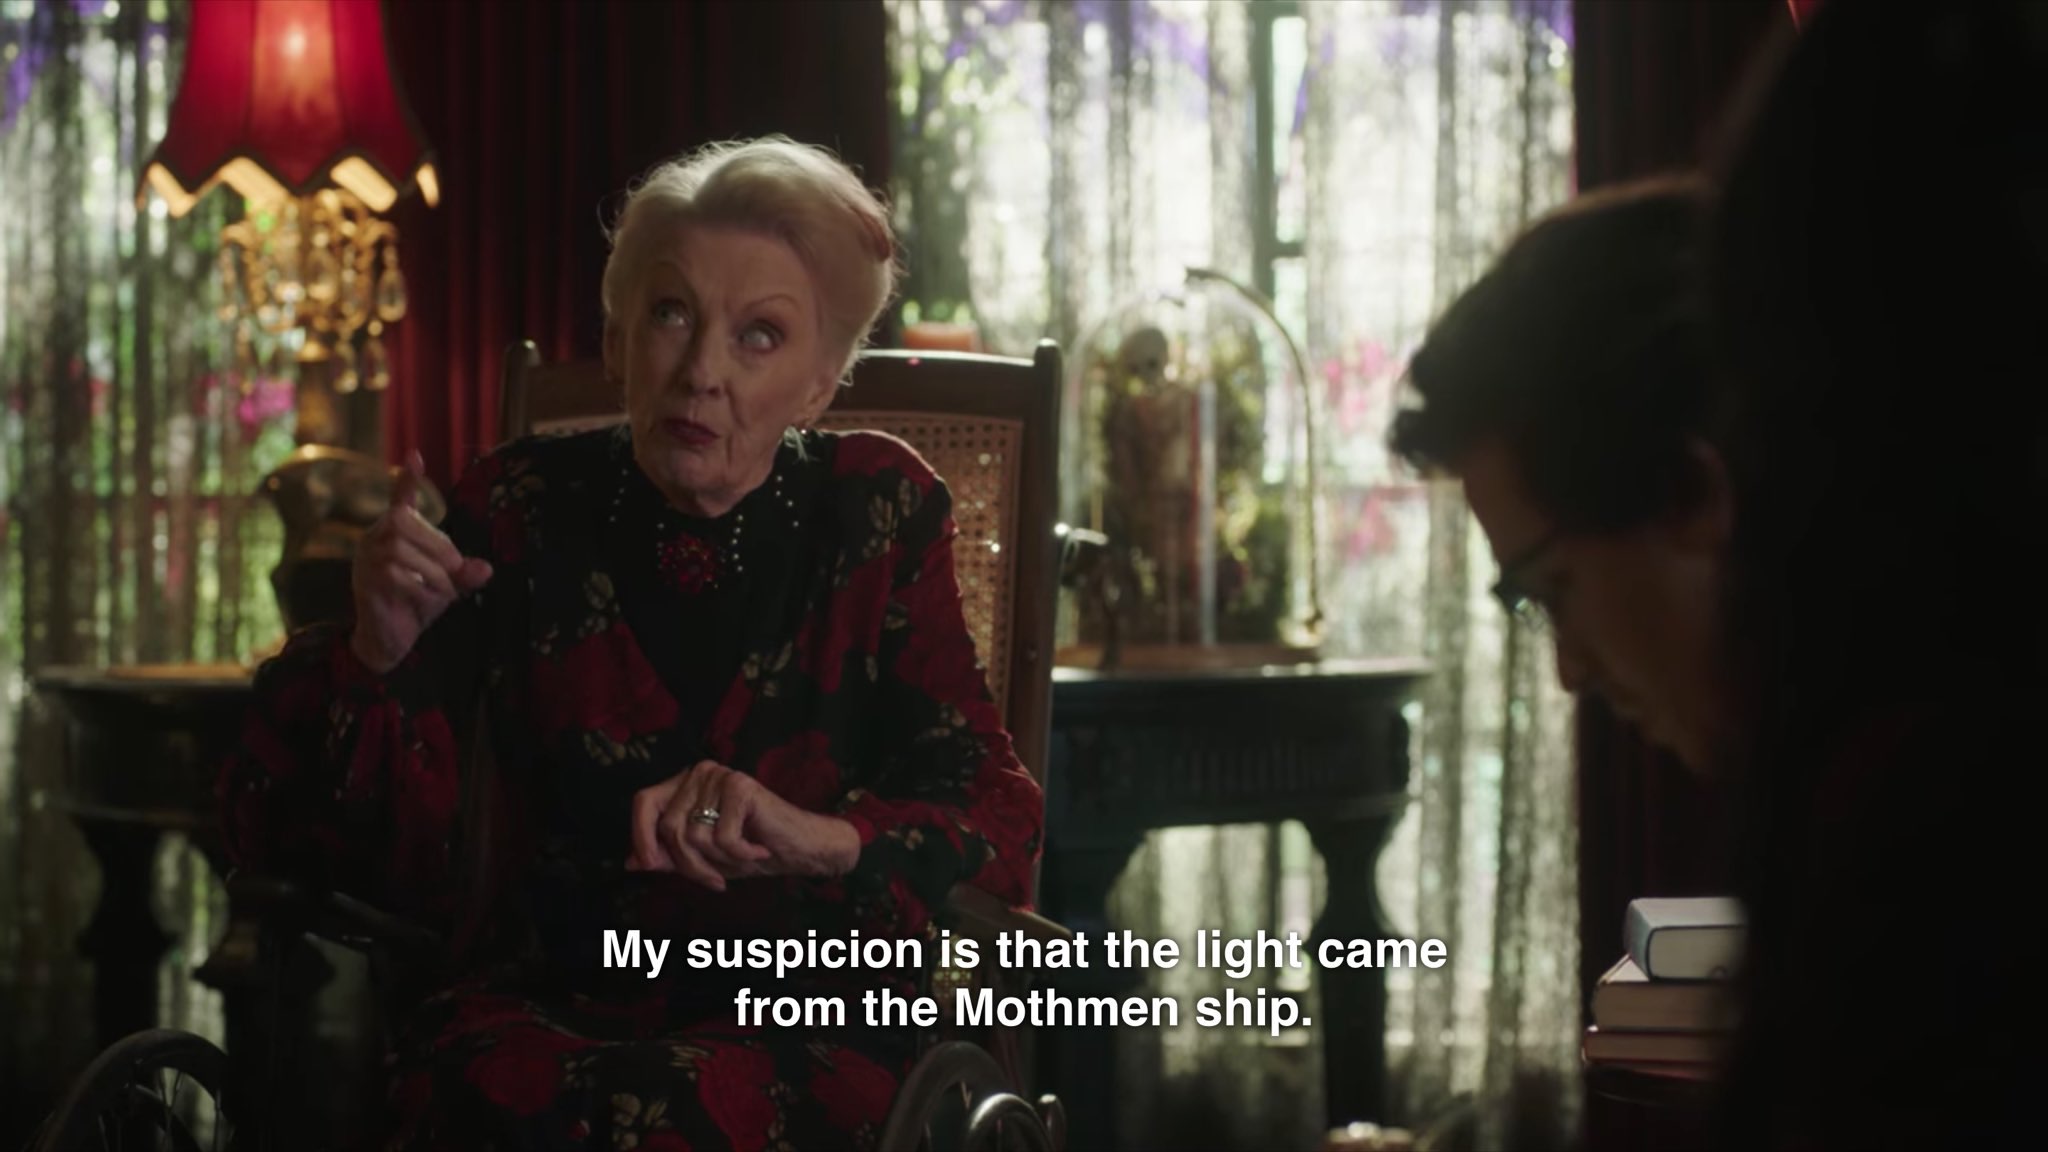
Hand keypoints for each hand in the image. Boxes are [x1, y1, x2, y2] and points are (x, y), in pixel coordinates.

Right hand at [349, 450, 493, 674]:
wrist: (391, 639)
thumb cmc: (418, 604)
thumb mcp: (448, 585)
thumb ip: (465, 574)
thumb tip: (486, 569)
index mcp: (397, 533)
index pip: (400, 500)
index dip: (407, 479)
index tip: (415, 455)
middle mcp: (376, 538)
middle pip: (404, 523)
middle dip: (438, 547)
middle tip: (454, 571)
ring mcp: (365, 558)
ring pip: (401, 551)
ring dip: (432, 574)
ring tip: (441, 592)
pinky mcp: (364, 580)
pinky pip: (395, 576)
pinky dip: (420, 591)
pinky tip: (423, 602)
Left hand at [628, 760, 860, 890]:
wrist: (800, 849)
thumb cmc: (752, 850)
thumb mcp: (702, 857)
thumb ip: (668, 855)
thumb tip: (631, 862)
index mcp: (686, 783)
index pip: (644, 802)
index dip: (640, 836)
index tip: (647, 866)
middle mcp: (700, 772)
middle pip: (668, 826)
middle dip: (687, 863)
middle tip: (713, 879)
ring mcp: (720, 776)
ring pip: (691, 835)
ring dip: (714, 862)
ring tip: (739, 861)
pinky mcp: (741, 787)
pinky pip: (720, 837)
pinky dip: (739, 855)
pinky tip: (758, 850)